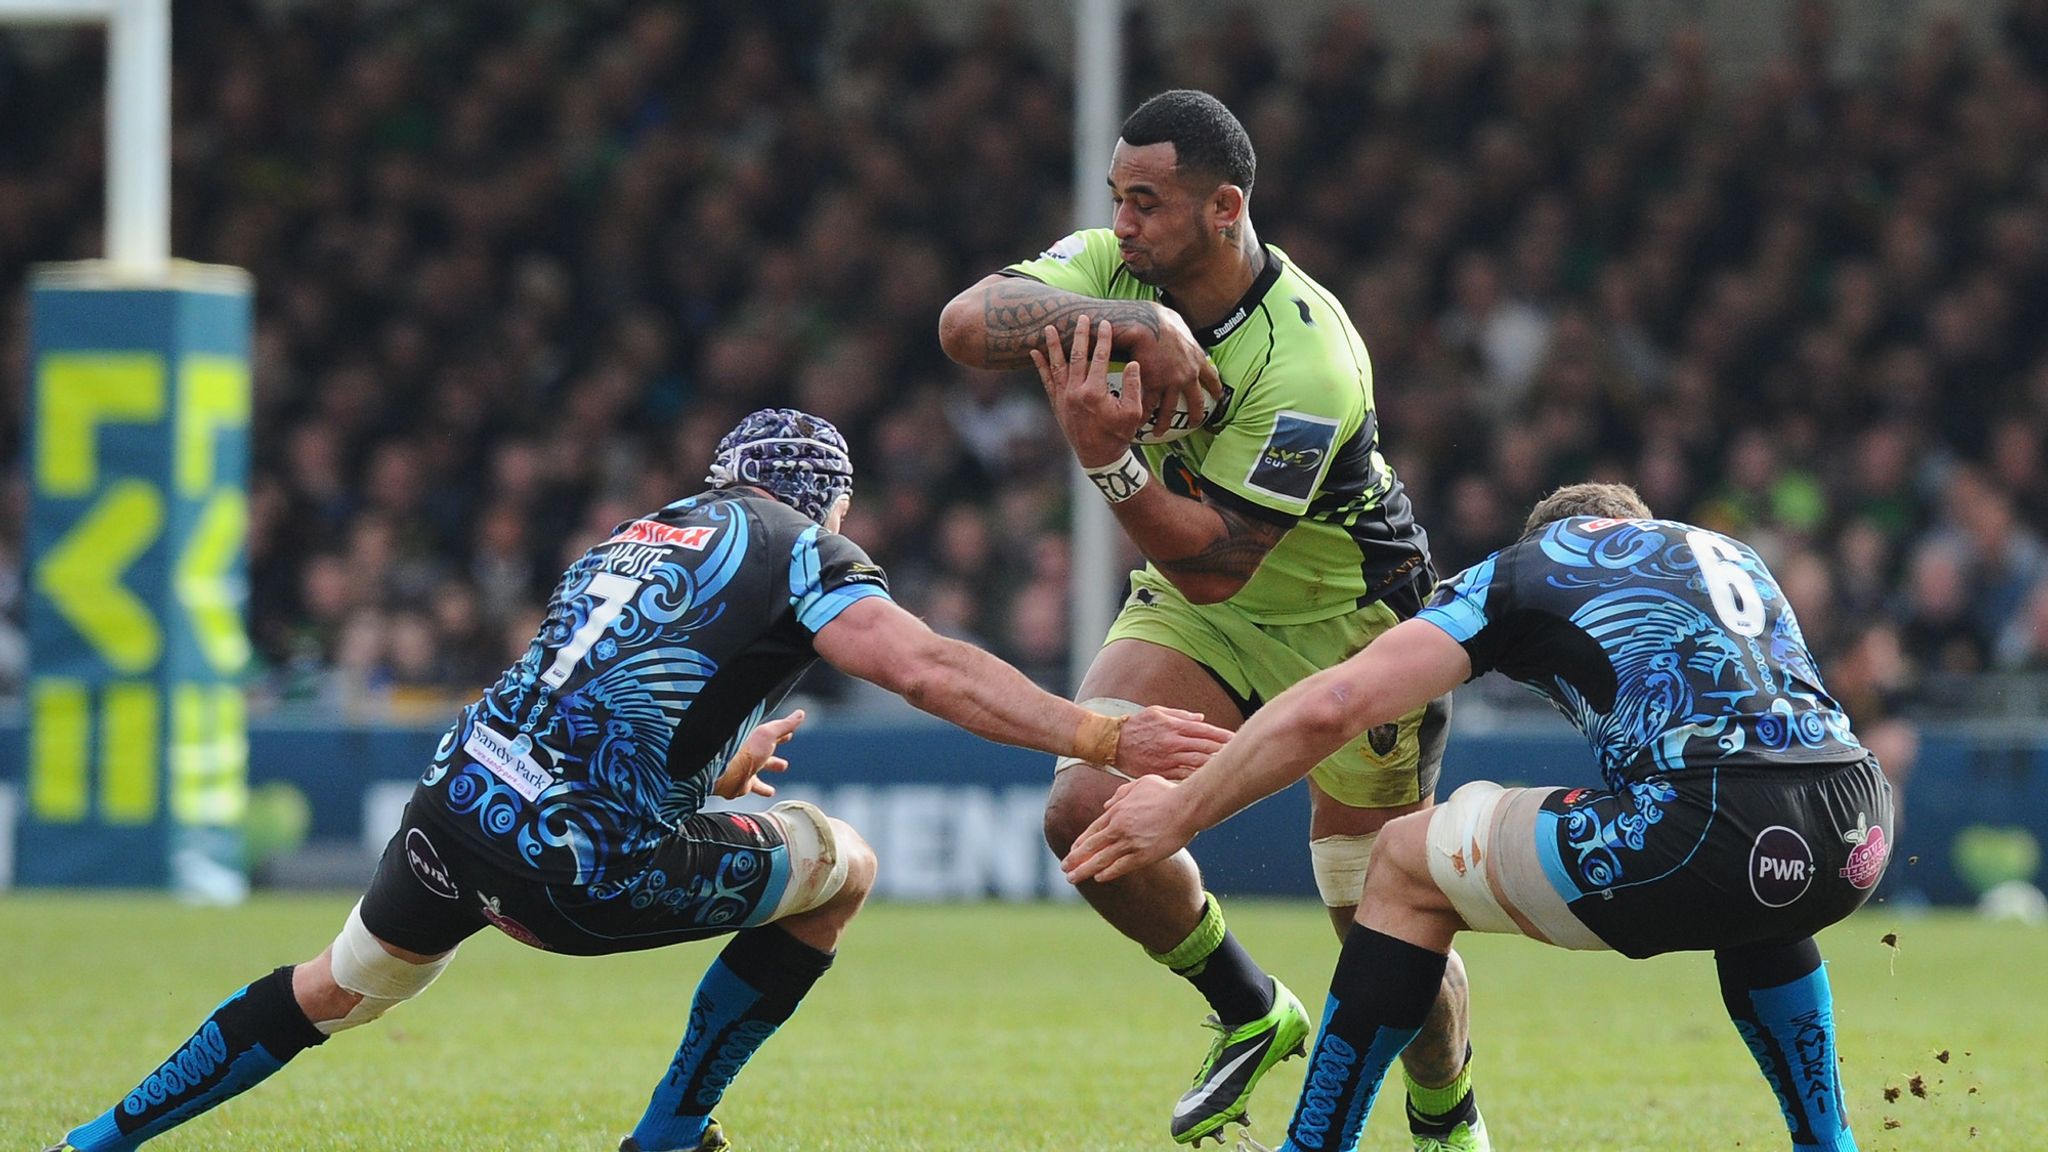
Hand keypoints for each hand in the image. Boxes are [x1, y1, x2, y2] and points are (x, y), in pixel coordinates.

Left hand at [712, 708, 803, 799]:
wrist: (727, 771)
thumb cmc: (746, 751)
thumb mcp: (769, 734)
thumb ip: (784, 725)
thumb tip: (800, 713)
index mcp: (756, 741)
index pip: (771, 736)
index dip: (781, 735)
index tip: (789, 735)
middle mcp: (749, 755)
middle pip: (764, 757)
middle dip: (774, 760)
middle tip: (784, 765)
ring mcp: (745, 770)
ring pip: (758, 774)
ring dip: (767, 777)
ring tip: (774, 786)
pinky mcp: (742, 785)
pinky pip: (754, 788)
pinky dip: (761, 790)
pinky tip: (768, 793)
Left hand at [1031, 316, 1144, 467]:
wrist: (1098, 457)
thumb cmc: (1118, 435)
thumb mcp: (1133, 413)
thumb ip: (1134, 387)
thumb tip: (1134, 364)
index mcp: (1095, 392)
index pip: (1100, 358)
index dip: (1103, 339)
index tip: (1105, 323)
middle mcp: (1075, 392)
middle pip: (1077, 356)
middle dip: (1079, 335)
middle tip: (1080, 317)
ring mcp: (1063, 398)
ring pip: (1057, 365)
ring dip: (1053, 345)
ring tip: (1049, 327)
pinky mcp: (1057, 404)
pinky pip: (1046, 381)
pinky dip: (1040, 366)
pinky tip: (1034, 352)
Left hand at [1061, 775, 1200, 883]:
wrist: (1187, 806)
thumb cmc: (1167, 792)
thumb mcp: (1141, 784)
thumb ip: (1122, 793)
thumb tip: (1107, 804)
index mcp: (1118, 811)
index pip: (1093, 830)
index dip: (1081, 843)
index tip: (1072, 851)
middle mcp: (1120, 828)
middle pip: (1092, 846)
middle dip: (1076, 859)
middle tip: (1064, 868)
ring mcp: (1131, 842)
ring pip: (1102, 859)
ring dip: (1085, 870)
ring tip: (1072, 878)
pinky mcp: (1144, 855)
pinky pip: (1121, 867)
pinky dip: (1109, 873)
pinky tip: (1099, 878)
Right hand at [1113, 705, 1231, 780]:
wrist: (1113, 743)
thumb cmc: (1136, 725)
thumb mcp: (1157, 712)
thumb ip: (1181, 715)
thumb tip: (1202, 718)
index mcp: (1174, 727)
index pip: (1204, 731)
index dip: (1222, 735)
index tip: (1235, 738)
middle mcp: (1173, 743)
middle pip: (1205, 747)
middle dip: (1223, 750)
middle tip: (1238, 753)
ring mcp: (1168, 760)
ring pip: (1197, 763)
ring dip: (1213, 765)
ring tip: (1228, 766)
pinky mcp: (1161, 772)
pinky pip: (1183, 776)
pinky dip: (1197, 777)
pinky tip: (1208, 779)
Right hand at [1125, 305, 1222, 432]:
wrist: (1148, 324)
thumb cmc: (1161, 319)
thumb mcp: (1180, 325)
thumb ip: (1183, 336)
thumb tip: (1180, 332)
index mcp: (1197, 359)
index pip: (1211, 377)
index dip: (1214, 389)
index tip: (1217, 398)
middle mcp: (1188, 375)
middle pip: (1195, 401)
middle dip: (1196, 415)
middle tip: (1195, 424)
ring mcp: (1171, 382)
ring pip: (1170, 409)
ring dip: (1164, 423)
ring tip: (1160, 432)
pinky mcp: (1154, 385)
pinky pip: (1149, 406)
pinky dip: (1144, 416)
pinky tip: (1140, 424)